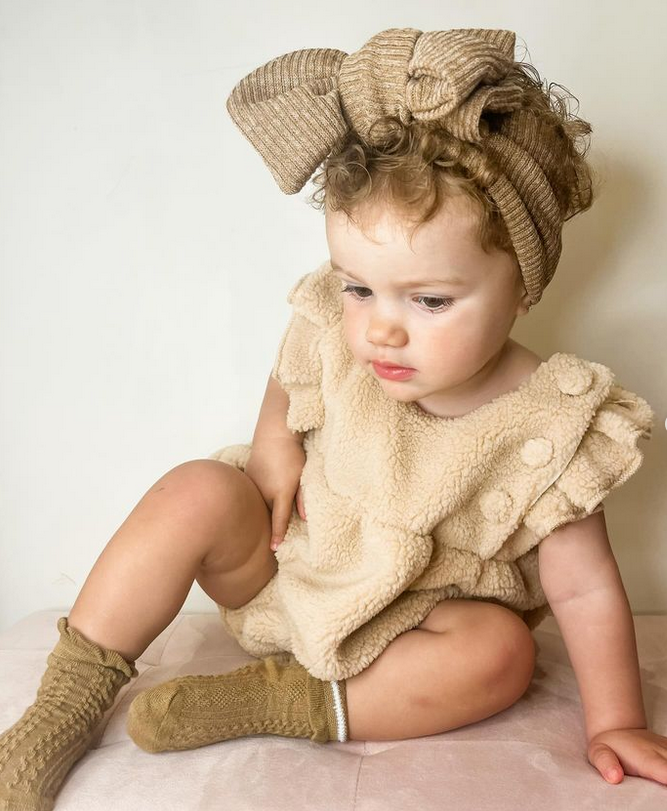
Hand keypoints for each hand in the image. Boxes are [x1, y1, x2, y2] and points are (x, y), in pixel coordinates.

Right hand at [244, 437, 306, 551]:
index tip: (274, 549)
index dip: (277, 536)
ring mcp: (253, 485)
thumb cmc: (291, 454)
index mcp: (280, 494)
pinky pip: (252, 495)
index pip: (279, 521)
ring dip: (261, 512)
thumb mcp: (302, 476)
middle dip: (269, 526)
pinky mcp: (248, 478)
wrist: (274, 434)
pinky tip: (259, 499)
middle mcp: (264, 492)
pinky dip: (256, 500)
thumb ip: (302, 499)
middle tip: (272, 540)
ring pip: (258, 505)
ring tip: (262, 523)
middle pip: (267, 514)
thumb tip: (305, 519)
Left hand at [587, 727, 666, 785]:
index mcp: (646, 757)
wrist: (618, 729)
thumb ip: (605, 764)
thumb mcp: (598, 752)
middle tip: (663, 794)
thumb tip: (614, 777)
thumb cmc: (608, 747)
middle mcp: (663, 753)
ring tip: (664, 791)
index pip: (666, 771)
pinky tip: (665, 778)